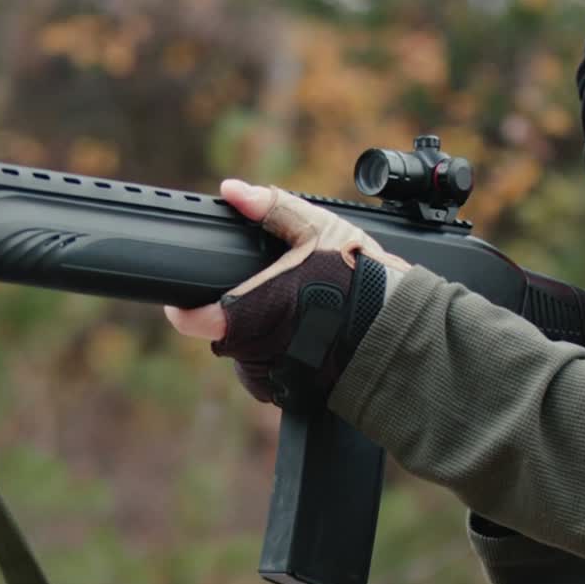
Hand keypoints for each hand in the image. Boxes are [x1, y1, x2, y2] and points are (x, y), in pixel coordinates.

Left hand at [165, 179, 410, 404]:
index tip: (187, 298)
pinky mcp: (293, 393)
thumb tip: (233, 190)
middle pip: (223, 332)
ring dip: (261, 333)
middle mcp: (255, 351)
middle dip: (236, 311)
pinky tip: (309, 332)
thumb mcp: (316, 228)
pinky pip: (274, 371)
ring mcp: (273, 376)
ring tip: (295, 308)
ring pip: (249, 353)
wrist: (399, 330)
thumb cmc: (359, 280)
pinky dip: (284, 353)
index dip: (185, 307)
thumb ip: (269, 207)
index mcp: (249, 312)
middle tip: (262, 289)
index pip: (192, 320)